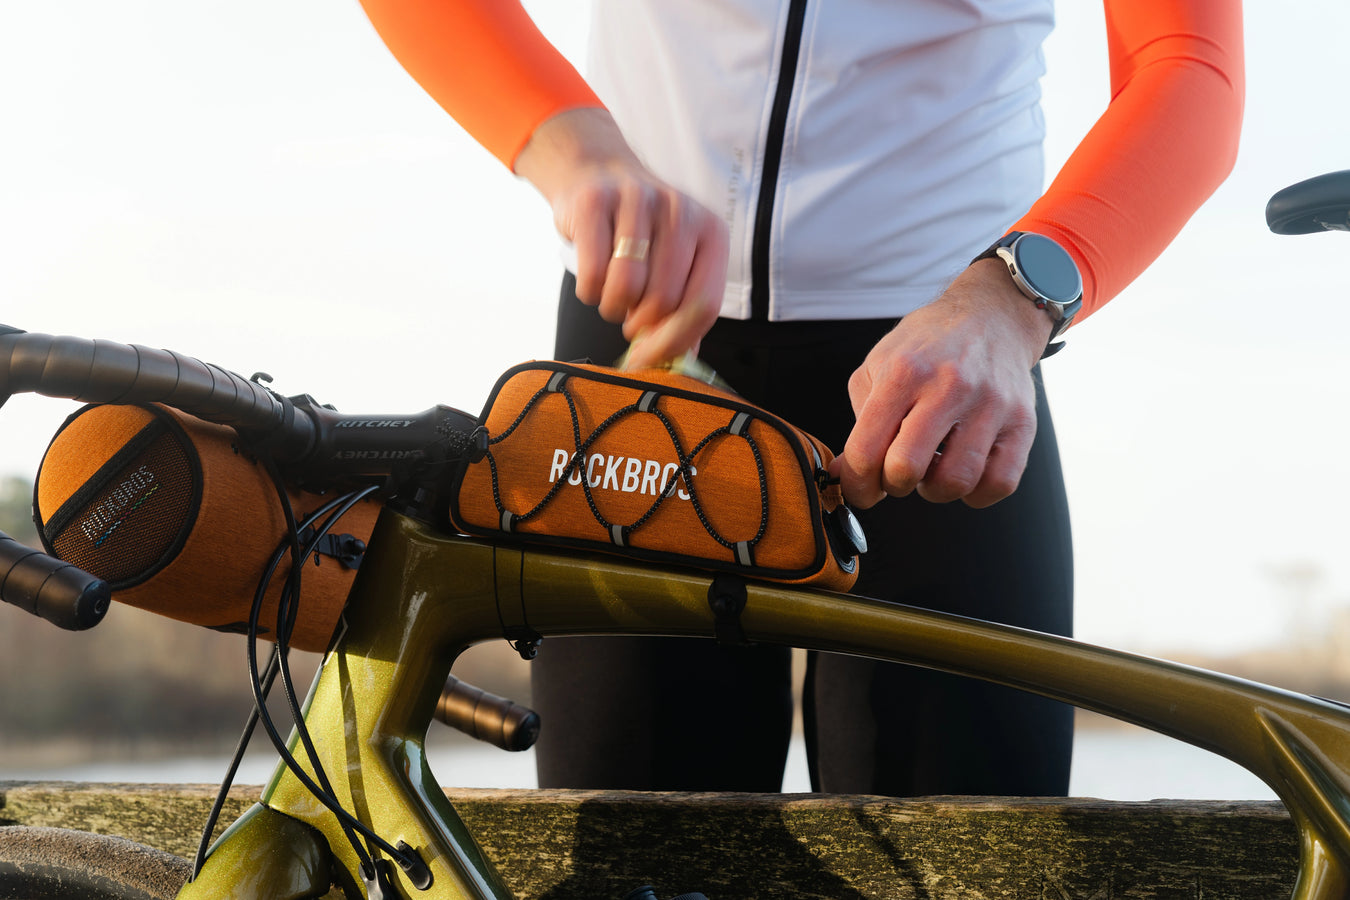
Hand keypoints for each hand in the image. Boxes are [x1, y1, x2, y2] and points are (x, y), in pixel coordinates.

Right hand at [515, 108, 727, 368]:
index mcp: (711, 232)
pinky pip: (592, 274)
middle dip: (639, 324)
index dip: (675, 342)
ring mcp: (637, 200)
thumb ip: (684, 312)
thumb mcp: (676, 265)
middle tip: (629, 317)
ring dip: (612, 307)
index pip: (704, 304)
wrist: (597, 174)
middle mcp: (680, 210)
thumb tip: (679, 365)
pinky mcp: (593, 201)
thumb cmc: (641, 235)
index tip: (649, 358)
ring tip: (612, 296)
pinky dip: (589, 291)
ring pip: (626, 288)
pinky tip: (593, 280)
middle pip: (663, 301)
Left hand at [835, 260, 1054, 508]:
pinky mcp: (1022, 422)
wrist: (992, 316)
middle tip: (897, 474)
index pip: (866, 450)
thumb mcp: (880, 366)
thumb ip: (861, 423)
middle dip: (893, 485)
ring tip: (933, 467)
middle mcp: (948, 386)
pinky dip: (977, 493)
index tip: (860, 490)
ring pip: (955, 482)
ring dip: (935, 489)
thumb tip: (846, 476)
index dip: (857, 484)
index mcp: (904, 372)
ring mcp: (990, 404)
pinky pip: (999, 483)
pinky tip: (964, 470)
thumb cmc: (929, 347)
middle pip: (907, 469)